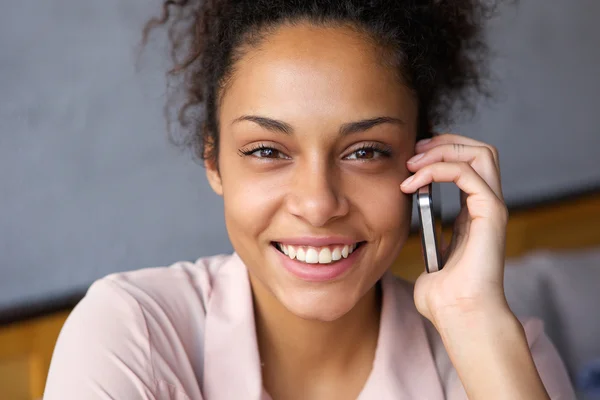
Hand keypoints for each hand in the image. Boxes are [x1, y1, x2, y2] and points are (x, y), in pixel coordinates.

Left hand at [400, 133, 509, 327]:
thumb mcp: (429, 258)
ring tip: (412, 163)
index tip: (411, 158)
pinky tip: (413, 182)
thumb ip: (427, 242)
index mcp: (472, 213)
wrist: (458, 314)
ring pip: (480, 153)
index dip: (442, 152)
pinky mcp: (490, 212)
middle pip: (479, 150)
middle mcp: (486, 205)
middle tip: (413, 152)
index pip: (468, 164)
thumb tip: (414, 237)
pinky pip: (466, 172)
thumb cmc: (443, 296)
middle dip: (444, 142)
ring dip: (442, 150)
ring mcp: (491, 207)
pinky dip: (436, 169)